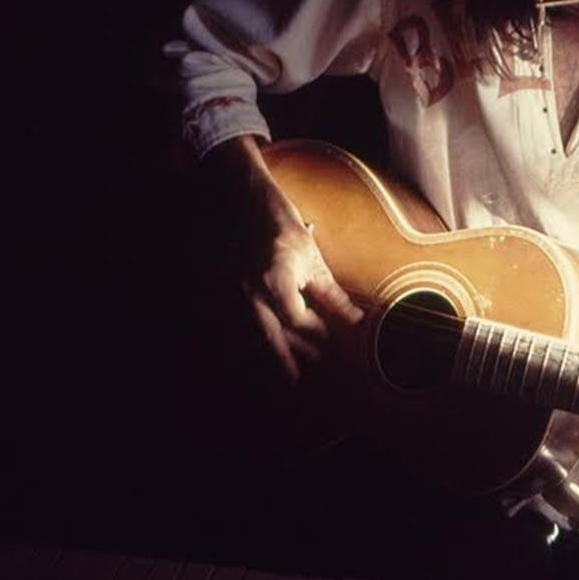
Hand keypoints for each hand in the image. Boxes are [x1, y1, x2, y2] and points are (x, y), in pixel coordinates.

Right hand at [240, 202, 362, 383]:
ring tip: (286, 369)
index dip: (315, 331)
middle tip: (298, 377)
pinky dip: (255, 333)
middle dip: (286, 357)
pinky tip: (266, 342)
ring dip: (271, 348)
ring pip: (253, 331)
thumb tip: (353, 318)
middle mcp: (251, 291)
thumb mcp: (312, 256)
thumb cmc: (283, 225)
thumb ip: (330, 292)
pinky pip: (241, 320)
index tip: (328, 338)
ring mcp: (234, 291)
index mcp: (276, 281)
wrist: (245, 201)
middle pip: (270, 335)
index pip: (297, 319)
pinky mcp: (225, 290)